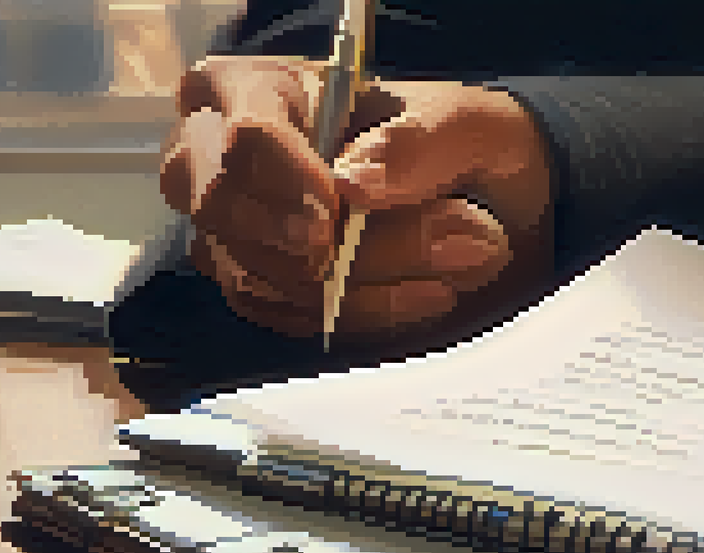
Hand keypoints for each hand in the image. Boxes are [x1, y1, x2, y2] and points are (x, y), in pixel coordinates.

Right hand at [160, 56, 553, 340]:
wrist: (487, 200)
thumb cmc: (462, 142)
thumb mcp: (470, 125)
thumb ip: (417, 143)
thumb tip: (354, 183)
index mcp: (266, 88)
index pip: (244, 130)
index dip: (282, 179)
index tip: (331, 218)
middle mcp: (228, 153)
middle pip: (216, 202)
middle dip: (287, 241)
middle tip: (346, 258)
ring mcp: (235, 223)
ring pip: (251, 269)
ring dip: (348, 286)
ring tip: (446, 272)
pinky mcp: (258, 280)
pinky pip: (280, 311)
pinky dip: (351, 313)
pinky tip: (419, 296)